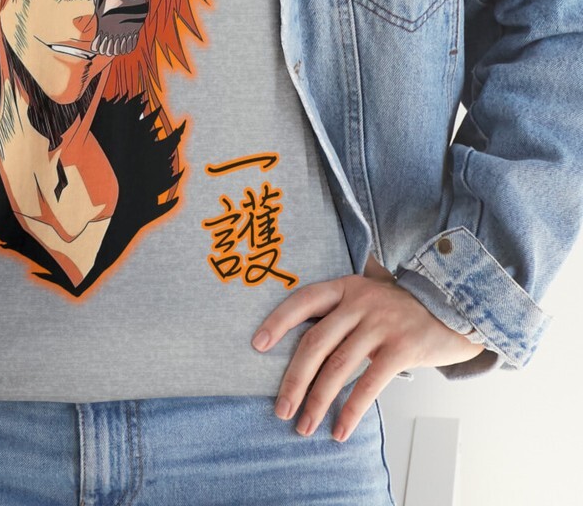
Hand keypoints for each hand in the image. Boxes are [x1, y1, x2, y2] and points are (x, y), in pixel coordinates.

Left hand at [250, 265, 484, 441]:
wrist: (458, 306)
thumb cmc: (403, 308)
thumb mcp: (369, 296)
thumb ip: (341, 312)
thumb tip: (301, 346)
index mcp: (345, 287)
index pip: (302, 301)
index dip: (278, 322)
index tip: (257, 345)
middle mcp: (360, 302)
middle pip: (316, 342)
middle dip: (294, 379)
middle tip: (280, 409)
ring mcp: (381, 323)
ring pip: (338, 367)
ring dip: (318, 400)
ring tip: (304, 425)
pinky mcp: (402, 347)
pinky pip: (369, 383)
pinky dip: (352, 410)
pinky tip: (340, 429)